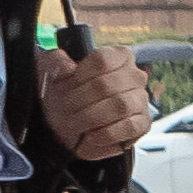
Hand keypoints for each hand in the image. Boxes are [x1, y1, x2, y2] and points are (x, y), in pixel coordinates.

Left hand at [36, 34, 153, 162]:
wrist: (67, 122)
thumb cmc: (64, 93)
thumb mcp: (50, 70)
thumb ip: (53, 61)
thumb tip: (65, 67)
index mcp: (117, 56)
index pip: (102, 60)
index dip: (81, 75)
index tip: (67, 85)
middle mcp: (134, 75)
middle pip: (109, 84)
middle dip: (82, 99)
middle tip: (66, 108)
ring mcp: (140, 100)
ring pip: (121, 105)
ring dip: (92, 116)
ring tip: (76, 123)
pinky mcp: (142, 123)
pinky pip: (130, 127)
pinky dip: (107, 133)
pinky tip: (92, 136)